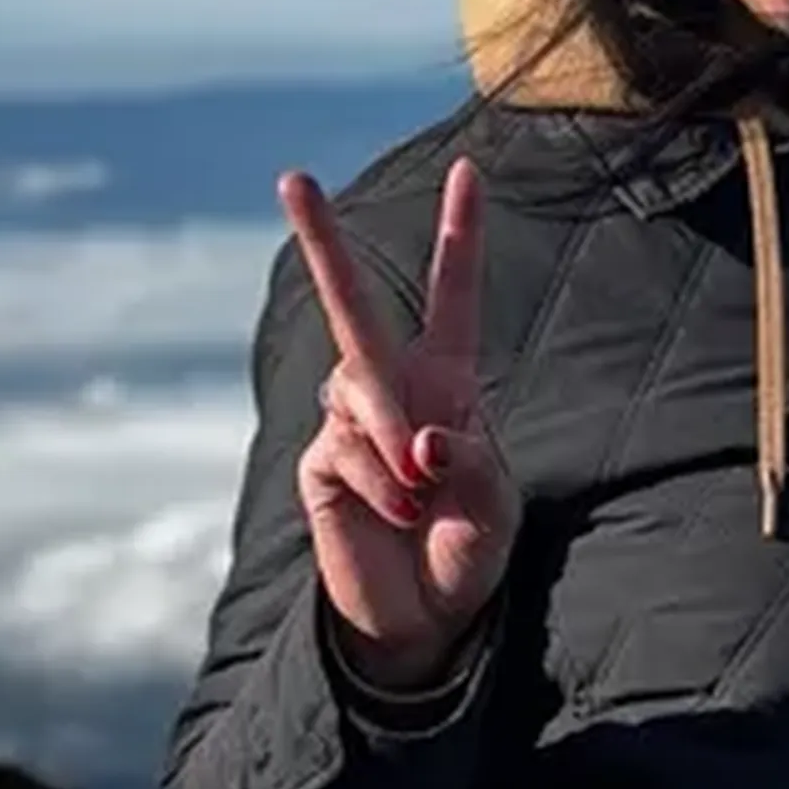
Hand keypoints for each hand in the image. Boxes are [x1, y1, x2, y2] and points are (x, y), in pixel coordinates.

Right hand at [283, 156, 518, 691]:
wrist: (425, 619)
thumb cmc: (469, 552)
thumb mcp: (496, 509)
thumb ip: (473, 460)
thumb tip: (422, 437)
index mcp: (448, 383)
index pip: (452, 298)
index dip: (459, 235)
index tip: (467, 169)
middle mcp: (392, 389)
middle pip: (352, 304)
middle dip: (321, 241)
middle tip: (292, 177)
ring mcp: (348, 423)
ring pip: (363, 393)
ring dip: (399, 446)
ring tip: (422, 499)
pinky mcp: (320, 462)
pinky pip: (349, 452)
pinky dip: (384, 486)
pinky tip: (398, 514)